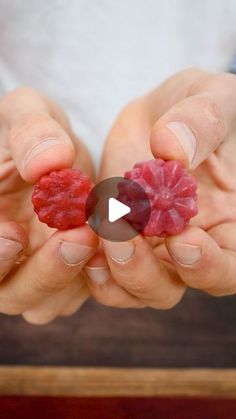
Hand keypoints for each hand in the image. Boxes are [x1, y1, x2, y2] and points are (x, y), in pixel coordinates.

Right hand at [0, 87, 98, 323]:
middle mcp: (6, 258)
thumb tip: (48, 163)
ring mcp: (38, 272)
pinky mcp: (71, 277)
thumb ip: (31, 131)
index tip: (16, 232)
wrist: (65, 155)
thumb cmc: (38, 132)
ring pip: (45, 304)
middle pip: (10, 293)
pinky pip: (81, 295)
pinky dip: (101, 279)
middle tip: (78, 236)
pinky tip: (119, 246)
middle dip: (43, 272)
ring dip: (72, 279)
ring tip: (100, 235)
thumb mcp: (30, 113)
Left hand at [86, 69, 235, 308]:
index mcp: (229, 225)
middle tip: (122, 237)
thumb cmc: (200, 107)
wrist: (162, 113)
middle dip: (145, 273)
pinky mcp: (118, 235)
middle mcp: (190, 246)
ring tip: (96, 235)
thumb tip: (171, 148)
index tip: (182, 239)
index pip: (230, 267)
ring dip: (112, 270)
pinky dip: (88, 259)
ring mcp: (151, 246)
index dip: (209, 267)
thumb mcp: (212, 98)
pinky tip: (75, 237)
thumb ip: (204, 120)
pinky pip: (103, 265)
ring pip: (132, 285)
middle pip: (172, 287)